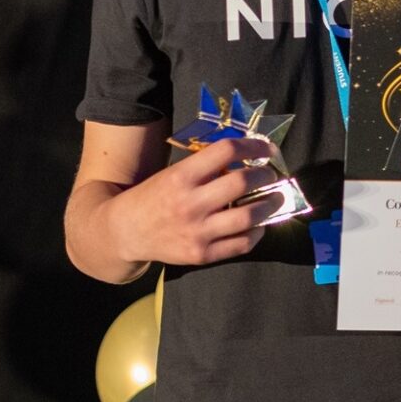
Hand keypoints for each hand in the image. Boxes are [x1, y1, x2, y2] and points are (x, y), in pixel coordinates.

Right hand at [105, 137, 285, 266]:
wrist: (125, 232)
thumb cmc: (155, 196)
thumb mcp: (173, 173)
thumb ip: (205, 167)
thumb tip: (248, 157)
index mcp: (181, 177)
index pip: (225, 151)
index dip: (253, 147)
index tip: (267, 150)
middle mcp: (190, 204)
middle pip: (242, 183)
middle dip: (265, 176)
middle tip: (270, 176)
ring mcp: (197, 232)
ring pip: (249, 216)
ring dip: (270, 205)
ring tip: (275, 198)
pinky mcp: (201, 254)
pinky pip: (242, 244)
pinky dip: (257, 232)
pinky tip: (259, 225)